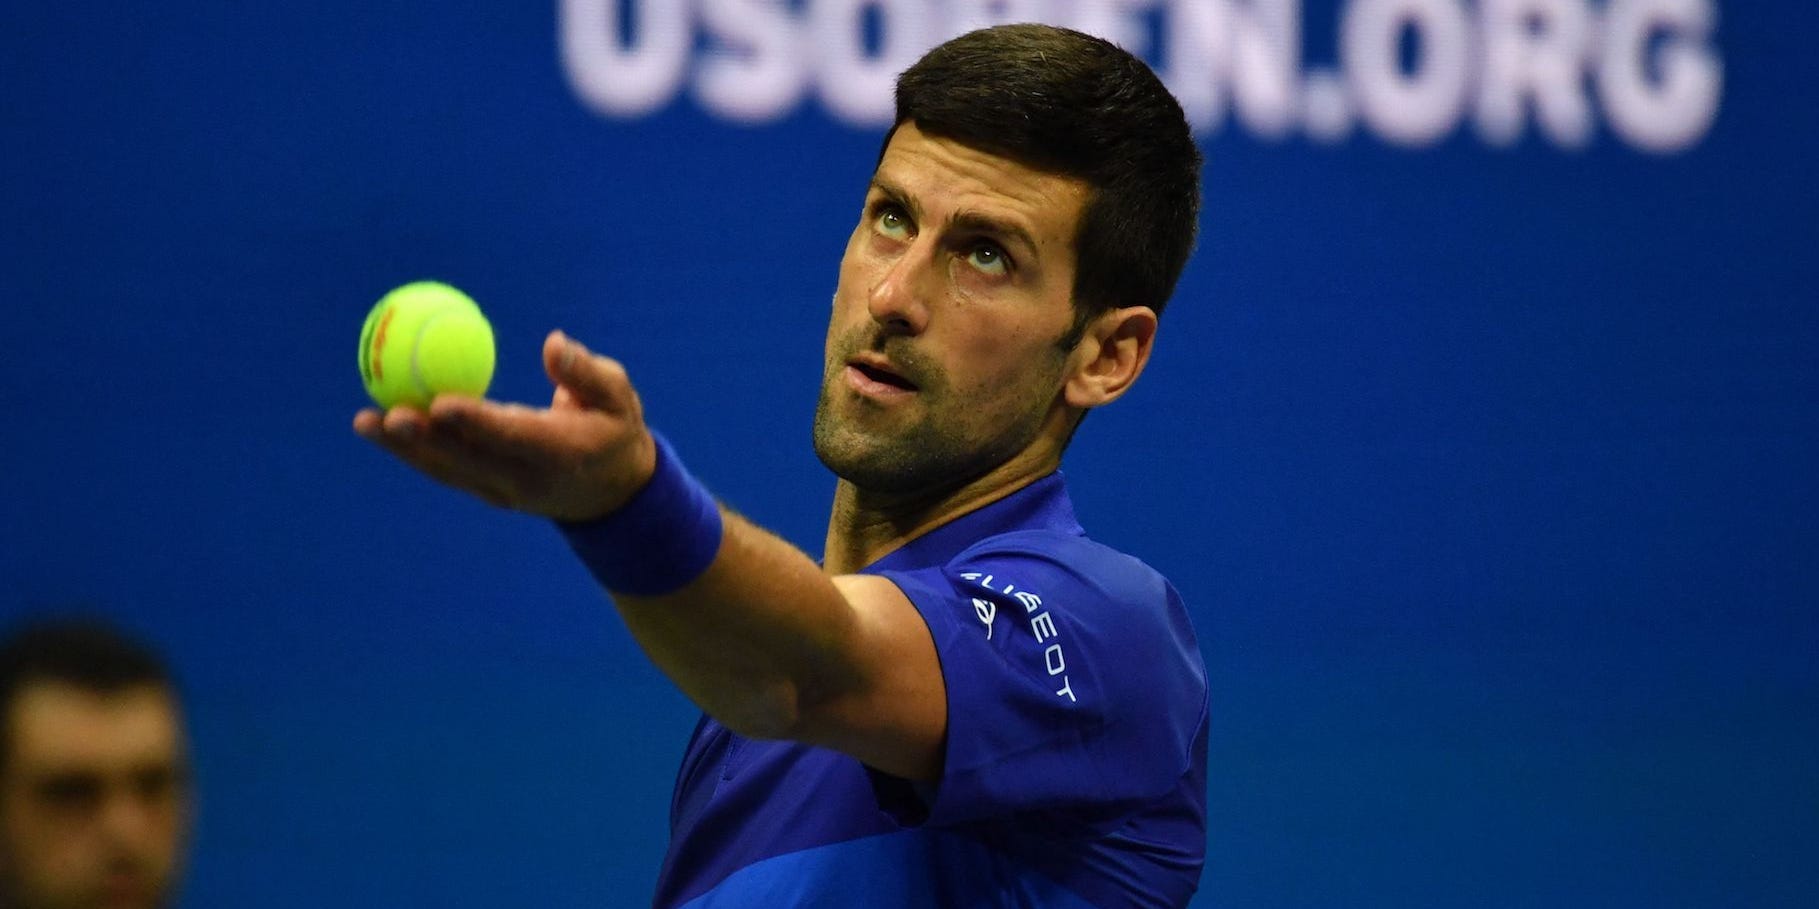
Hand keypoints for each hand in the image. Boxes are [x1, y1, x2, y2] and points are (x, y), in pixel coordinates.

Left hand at [352, 330, 657, 521]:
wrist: (614, 495)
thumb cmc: (616, 430)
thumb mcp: (619, 397)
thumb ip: (586, 372)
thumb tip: (552, 342)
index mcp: (559, 453)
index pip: (511, 437)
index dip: (475, 422)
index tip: (441, 402)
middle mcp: (525, 480)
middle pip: (466, 460)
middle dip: (424, 440)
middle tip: (386, 414)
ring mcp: (502, 491)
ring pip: (447, 469)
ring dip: (404, 448)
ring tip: (364, 423)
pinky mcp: (487, 490)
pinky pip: (445, 469)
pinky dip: (412, 450)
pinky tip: (380, 428)